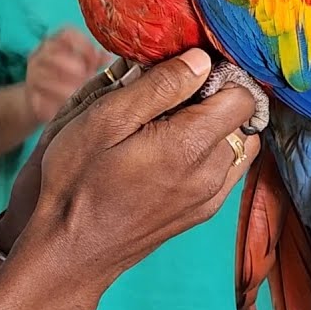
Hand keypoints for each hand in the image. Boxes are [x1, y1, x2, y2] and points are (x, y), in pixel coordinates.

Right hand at [3, 50, 260, 281]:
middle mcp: (211, 173)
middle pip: (241, 118)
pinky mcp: (200, 212)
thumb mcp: (105, 119)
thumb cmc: (76, 180)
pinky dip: (209, 151)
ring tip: (167, 122)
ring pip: (236, 143)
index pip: (242, 94)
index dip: (217, 73)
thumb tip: (202, 59)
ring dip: (212, 125)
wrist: (68, 250)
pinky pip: (225, 170)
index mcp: (190, 145)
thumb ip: (158, 86)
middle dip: (214, 97)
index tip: (183, 69)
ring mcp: (209, 197)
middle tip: (166, 95)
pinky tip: (170, 149)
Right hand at [23, 28, 110, 124]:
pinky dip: (52, 102)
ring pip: (43, 75)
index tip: (95, 59)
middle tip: (84, 75)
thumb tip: (109, 58)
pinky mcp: (29, 94)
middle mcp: (40, 54)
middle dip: (69, 63)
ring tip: (75, 93)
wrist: (39, 100)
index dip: (82, 43)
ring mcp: (32, 74)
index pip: (66, 33)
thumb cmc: (66, 79)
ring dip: (61, 85)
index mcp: (55, 42)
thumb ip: (94, 61)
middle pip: (51, 51)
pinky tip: (63, 106)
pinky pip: (38, 96)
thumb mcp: (82, 67)